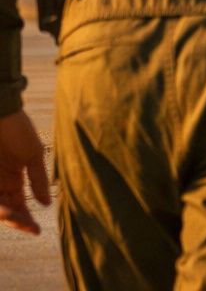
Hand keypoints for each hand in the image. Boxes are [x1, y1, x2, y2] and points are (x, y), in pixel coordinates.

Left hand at [0, 110, 49, 235]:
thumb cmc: (17, 130)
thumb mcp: (33, 155)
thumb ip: (39, 179)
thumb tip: (47, 203)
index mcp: (14, 180)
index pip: (18, 206)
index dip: (26, 220)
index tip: (36, 230)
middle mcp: (0, 184)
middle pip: (6, 211)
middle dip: (16, 221)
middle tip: (28, 225)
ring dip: (6, 215)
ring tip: (17, 217)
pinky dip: (0, 207)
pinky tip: (7, 210)